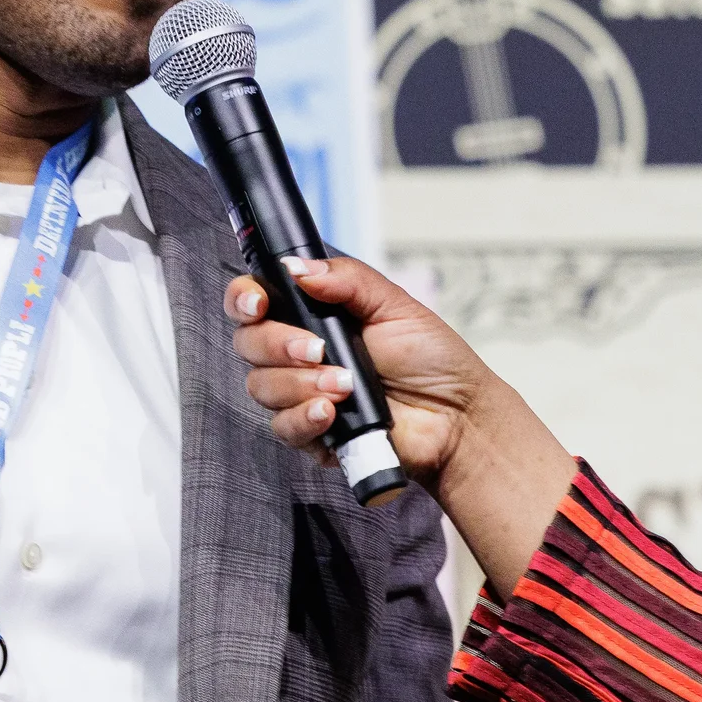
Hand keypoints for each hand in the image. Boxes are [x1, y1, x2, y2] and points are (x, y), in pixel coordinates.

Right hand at [225, 256, 575, 596]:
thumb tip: (298, 267)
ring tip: (346, 384)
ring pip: (262, 386)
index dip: (244, 298)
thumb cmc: (431, 358)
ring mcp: (302, 395)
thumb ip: (346, 279)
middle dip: (278, 344)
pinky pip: (284, 428)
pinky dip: (304, 418)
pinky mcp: (312, 434)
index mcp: (312, 316)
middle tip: (318, 349)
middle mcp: (298, 354)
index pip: (254, 301)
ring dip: (300, 384)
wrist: (457, 415)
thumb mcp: (394, 304)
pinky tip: (332, 413)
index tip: (259, 303)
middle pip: (249, 343)